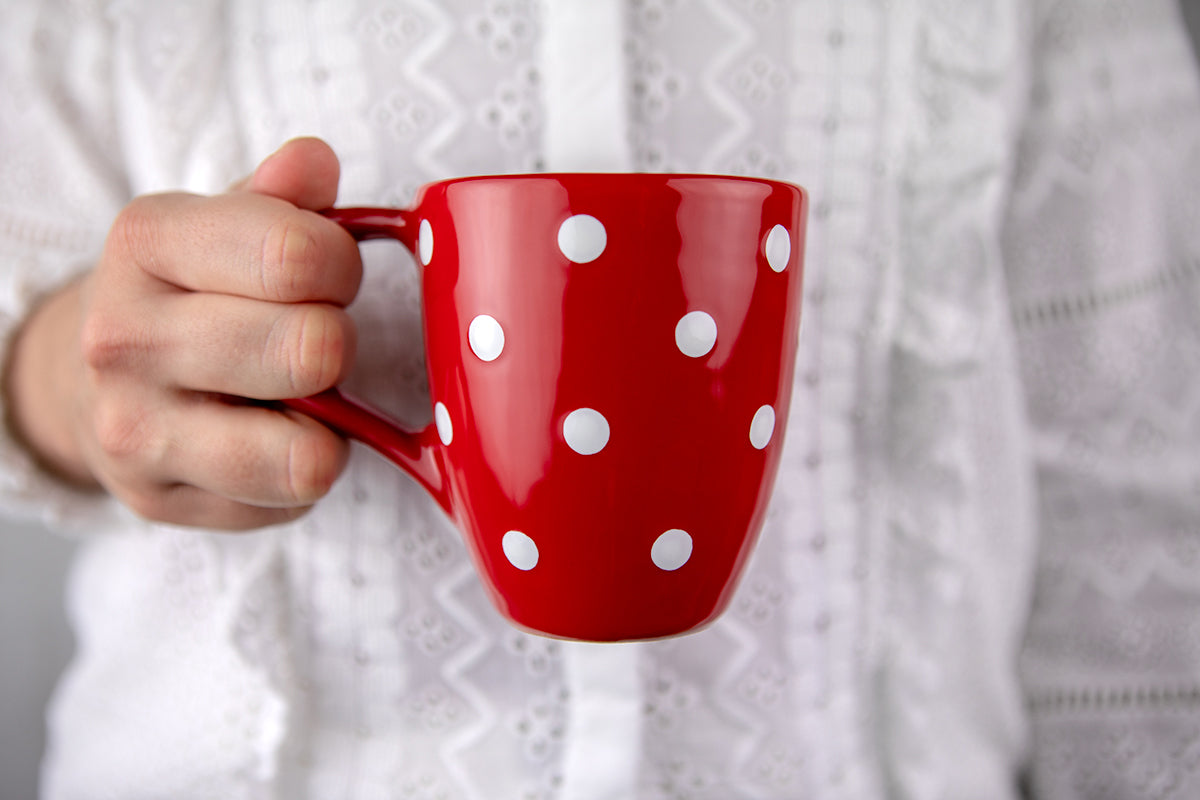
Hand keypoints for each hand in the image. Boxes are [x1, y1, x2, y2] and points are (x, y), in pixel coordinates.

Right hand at [4, 138, 362, 529]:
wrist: (97, 379)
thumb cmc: (193, 294)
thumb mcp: (226, 225)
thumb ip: (283, 197)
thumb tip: (314, 164)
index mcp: (148, 243)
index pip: (297, 255)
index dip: (341, 268)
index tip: (328, 276)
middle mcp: (125, 337)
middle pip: (311, 349)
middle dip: (337, 344)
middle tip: (314, 340)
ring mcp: (137, 430)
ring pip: (304, 453)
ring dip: (328, 422)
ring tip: (297, 397)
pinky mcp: (161, 500)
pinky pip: (291, 498)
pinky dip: (302, 472)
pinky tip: (270, 439)